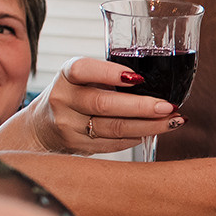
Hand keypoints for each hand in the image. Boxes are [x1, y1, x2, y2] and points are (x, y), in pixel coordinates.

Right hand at [23, 57, 179, 152]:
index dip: (110, 73)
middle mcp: (63, 99)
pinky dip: (137, 137)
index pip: (84, 70)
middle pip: (104, 104)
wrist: (42, 126)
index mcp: (67, 75)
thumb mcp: (83, 78)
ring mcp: (68, 125)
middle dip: (142, 106)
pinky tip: (153, 132)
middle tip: (169, 107)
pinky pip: (113, 143)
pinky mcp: (77, 145)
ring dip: (149, 126)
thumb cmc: (75, 94)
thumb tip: (157, 81)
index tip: (138, 78)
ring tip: (173, 121)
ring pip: (113, 127)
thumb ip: (109, 76)